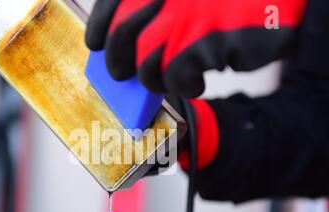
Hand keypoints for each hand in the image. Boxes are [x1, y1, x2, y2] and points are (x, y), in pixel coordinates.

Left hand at [86, 0, 306, 97]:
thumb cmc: (231, 0)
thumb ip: (159, 6)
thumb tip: (122, 36)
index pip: (111, 1)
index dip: (100, 26)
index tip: (96, 44)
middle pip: (122, 36)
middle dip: (118, 63)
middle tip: (123, 74)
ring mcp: (188, 14)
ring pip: (147, 63)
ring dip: (155, 79)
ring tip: (172, 77)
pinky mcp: (209, 40)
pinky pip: (178, 76)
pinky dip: (185, 86)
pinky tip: (198, 82)